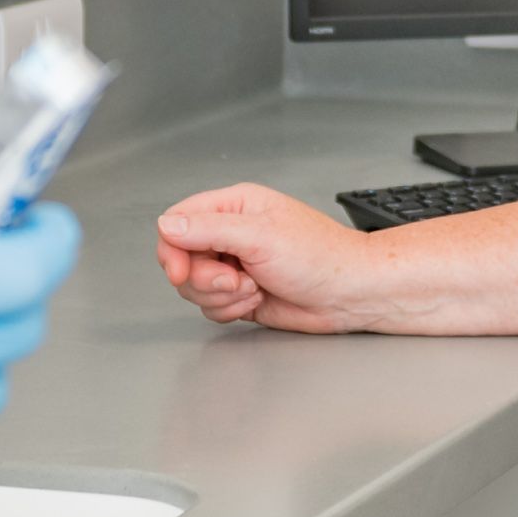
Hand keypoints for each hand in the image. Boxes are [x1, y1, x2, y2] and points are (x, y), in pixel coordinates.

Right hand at [153, 184, 382, 330]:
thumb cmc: (321, 256)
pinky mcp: (241, 294)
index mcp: (235, 207)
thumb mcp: (260, 236)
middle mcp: (232, 234)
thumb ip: (209, 229)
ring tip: (254, 288)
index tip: (181, 272)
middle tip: (234, 280)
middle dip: (204, 278)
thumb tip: (167, 224)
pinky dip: (230, 309)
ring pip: (195, 287)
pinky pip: (211, 307)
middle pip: (183, 259)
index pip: (179, 221)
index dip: (173, 249)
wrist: (350, 294)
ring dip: (221, 296)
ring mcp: (235, 266)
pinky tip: (258, 300)